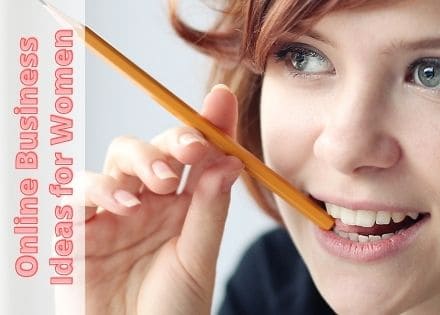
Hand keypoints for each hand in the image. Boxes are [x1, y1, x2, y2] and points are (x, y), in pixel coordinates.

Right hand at [82, 85, 241, 314]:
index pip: (194, 156)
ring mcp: (111, 214)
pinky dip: (100, 190)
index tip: (222, 99)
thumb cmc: (172, 310)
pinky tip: (126, 206)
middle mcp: (147, 202)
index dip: (207, 125)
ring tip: (163, 185)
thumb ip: (210, 209)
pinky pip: (77, 193)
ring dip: (140, 160)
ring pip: (116, 160)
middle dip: (171, 141)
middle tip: (193, 151)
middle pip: (154, 148)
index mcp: (181, 206)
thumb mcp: (198, 258)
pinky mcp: (77, 231)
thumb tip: (230, 158)